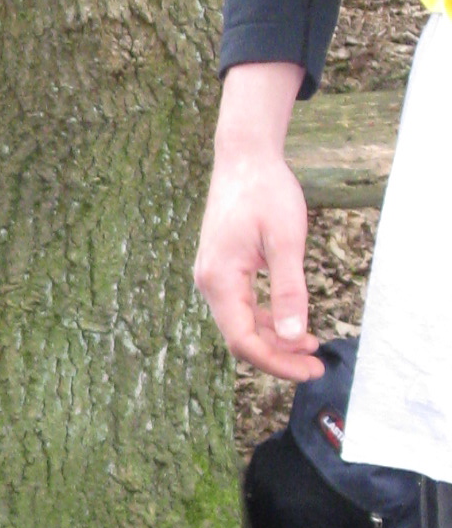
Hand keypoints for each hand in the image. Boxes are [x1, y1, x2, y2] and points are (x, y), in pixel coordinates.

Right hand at [193, 62, 322, 381]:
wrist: (244, 159)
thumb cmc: (264, 193)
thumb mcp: (286, 241)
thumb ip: (289, 290)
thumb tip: (295, 336)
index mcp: (220, 280)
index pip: (244, 340)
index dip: (277, 361)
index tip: (311, 368)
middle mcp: (210, 284)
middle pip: (241, 338)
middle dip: (279, 356)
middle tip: (317, 364)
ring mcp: (214, 277)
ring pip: (241, 324)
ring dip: (275, 340)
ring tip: (312, 347)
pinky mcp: (223, 270)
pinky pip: (242, 307)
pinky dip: (267, 320)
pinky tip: (292, 322)